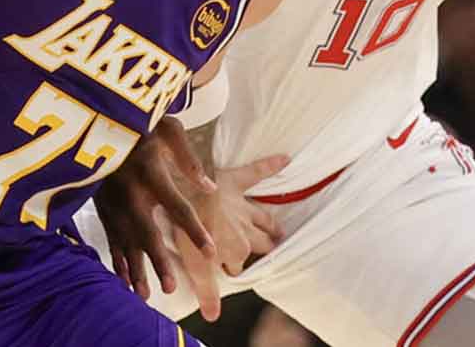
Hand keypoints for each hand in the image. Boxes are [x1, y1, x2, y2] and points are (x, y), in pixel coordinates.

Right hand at [91, 117, 217, 299]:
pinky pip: (108, 237)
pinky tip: (122, 279)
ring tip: (146, 295)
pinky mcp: (98, 204)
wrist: (95, 114)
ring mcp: (110, 201)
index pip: (177, 207)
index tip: (210, 252)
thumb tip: (209, 187)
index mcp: (150, 171)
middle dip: (158, 262)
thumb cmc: (139, 120)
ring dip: (135, 269)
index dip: (194, 231)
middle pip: (147, 233)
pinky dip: (115, 260)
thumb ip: (188, 157)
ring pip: (124, 242)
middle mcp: (129, 191)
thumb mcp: (168, 126)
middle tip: (171, 288)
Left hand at [171, 153, 287, 320]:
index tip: (230, 269)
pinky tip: (286, 158)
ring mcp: (243, 206)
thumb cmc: (192, 232)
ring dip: (272, 225)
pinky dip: (272, 165)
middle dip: (266, 249)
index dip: (233, 268)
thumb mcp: (196, 267)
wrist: (187, 195)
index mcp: (237, 251)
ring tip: (281, 231)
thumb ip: (207, 292)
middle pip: (261, 243)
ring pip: (264, 217)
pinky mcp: (237, 180)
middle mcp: (245, 230)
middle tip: (273, 250)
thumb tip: (213, 317)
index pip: (238, 265)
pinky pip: (258, 171)